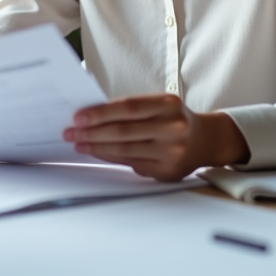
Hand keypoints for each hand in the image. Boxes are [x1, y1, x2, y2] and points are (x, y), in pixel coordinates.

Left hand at [62, 94, 249, 181]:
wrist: (205, 140)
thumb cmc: (173, 118)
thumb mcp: (158, 104)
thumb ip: (130, 109)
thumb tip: (91, 116)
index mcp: (168, 104)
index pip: (127, 108)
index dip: (100, 113)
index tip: (77, 117)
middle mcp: (172, 128)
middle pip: (123, 131)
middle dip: (91, 132)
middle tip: (70, 132)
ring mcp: (171, 152)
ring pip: (124, 151)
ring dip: (96, 147)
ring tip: (78, 143)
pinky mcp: (167, 171)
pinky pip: (130, 164)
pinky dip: (109, 158)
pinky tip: (96, 152)